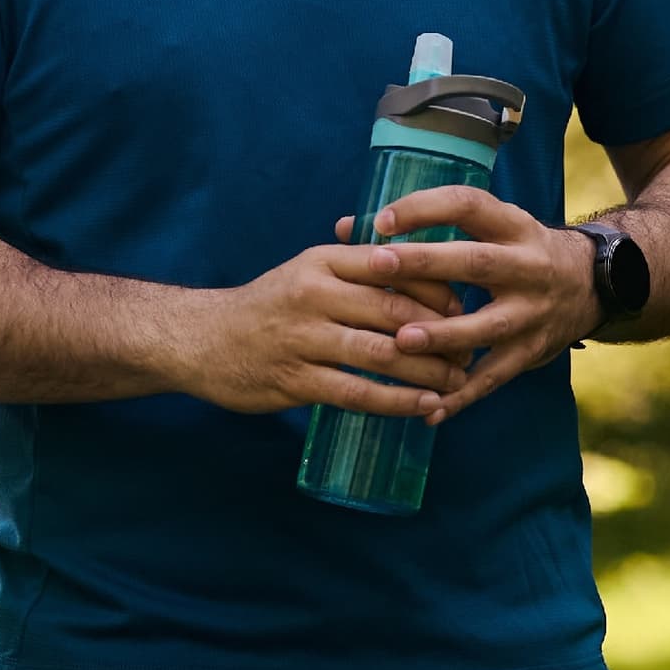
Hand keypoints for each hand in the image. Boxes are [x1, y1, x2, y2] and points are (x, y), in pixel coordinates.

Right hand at [164, 239, 470, 417]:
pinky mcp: (293, 379)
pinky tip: (423, 407)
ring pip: (381, 354)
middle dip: (442, 335)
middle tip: (471, 352)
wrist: (198, 339)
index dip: (438, 289)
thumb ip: (357, 270)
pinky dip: (396, 401)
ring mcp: (301, 338)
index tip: (465, 308)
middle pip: (394, 311)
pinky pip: (357, 392)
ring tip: (457, 383)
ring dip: (428, 372)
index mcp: (322, 262)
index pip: (395, 268)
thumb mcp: (306, 272)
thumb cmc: (265, 307)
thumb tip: (426, 276)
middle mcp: (312, 294)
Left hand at [341, 190, 601, 417]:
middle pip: (476, 262)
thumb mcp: (486, 228)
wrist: (591, 284)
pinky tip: (428, 409)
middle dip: (425, 263)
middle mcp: (527, 265)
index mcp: (511, 226)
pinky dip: (461, 395)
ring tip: (400, 342)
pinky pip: (494, 377)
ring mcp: (532, 312)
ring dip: (443, 335)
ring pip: (488, 325)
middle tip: (376, 265)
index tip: (380, 221)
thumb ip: (420, 227)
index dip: (425, 209)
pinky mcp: (532, 351)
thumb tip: (343, 228)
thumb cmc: (513, 251)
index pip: (468, 207)